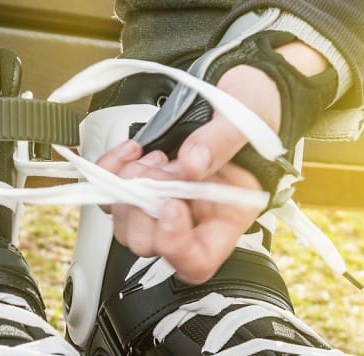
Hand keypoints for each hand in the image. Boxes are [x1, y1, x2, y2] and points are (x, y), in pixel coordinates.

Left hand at [98, 42, 327, 284]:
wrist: (235, 87)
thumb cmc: (253, 108)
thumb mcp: (249, 115)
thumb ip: (223, 140)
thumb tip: (192, 162)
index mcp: (229, 215)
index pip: (197, 261)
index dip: (175, 245)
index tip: (171, 205)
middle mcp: (195, 216)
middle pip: (151, 246)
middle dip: (144, 209)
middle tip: (159, 169)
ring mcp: (166, 202)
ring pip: (126, 226)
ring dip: (128, 190)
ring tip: (153, 157)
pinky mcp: (143, 183)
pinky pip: (112, 195)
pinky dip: (110, 172)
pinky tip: (130, 151)